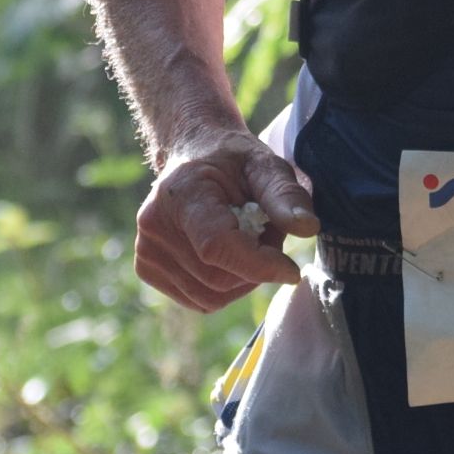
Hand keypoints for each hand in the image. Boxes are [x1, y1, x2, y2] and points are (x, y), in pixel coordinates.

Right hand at [133, 126, 317, 311]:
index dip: (258, 265)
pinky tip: (226, 255)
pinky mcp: (147, 268)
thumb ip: (286, 195)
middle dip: (256, 268)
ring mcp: (146, 249)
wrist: (194, 154)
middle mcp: (154, 223)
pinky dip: (224, 287)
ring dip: (242, 279)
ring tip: (245, 242)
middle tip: (267, 236)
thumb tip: (307, 228)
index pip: (217, 246)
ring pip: (211, 296)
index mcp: (182, 193)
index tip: (292, 270)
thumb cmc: (234, 161)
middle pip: (218, 278)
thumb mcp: (267, 165)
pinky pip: (200, 299)